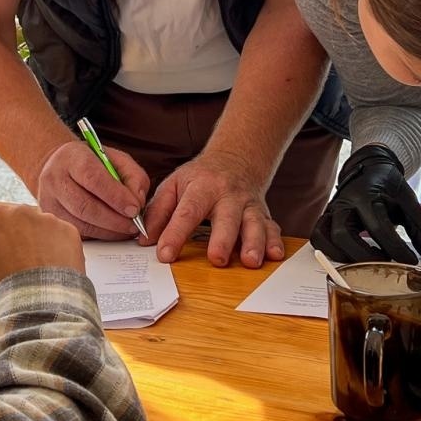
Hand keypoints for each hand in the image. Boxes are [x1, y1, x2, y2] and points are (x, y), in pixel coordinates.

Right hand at [0, 203, 85, 303]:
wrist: (39, 306)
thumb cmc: (8, 291)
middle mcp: (23, 212)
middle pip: (20, 221)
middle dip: (20, 238)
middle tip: (20, 265)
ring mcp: (49, 220)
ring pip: (43, 228)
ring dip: (42, 244)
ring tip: (40, 272)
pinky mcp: (70, 231)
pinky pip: (63, 238)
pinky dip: (61, 251)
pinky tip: (55, 271)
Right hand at [35, 140, 150, 239]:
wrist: (59, 167)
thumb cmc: (91, 162)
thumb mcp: (116, 159)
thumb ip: (133, 176)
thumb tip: (137, 202)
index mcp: (72, 157)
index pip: (93, 178)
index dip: (116, 196)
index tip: (134, 209)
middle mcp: (55, 179)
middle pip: (84, 206)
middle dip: (114, 219)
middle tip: (134, 224)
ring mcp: (49, 201)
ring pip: (80, 224)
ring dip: (109, 231)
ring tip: (127, 229)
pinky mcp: (52, 219)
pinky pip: (78, 233)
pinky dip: (100, 235)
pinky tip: (113, 231)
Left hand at [144, 150, 281, 267]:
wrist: (236, 159)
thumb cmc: (201, 178)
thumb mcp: (174, 185)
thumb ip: (158, 212)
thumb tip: (145, 239)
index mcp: (202, 187)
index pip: (187, 212)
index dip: (175, 233)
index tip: (165, 254)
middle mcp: (228, 195)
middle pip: (226, 218)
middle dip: (223, 239)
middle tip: (217, 259)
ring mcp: (248, 205)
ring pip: (254, 224)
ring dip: (254, 243)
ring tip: (251, 261)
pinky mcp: (263, 214)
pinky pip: (272, 227)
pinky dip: (275, 241)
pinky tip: (275, 255)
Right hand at [310, 144, 420, 264]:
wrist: (370, 168)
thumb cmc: (389, 186)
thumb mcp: (408, 203)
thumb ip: (419, 230)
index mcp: (367, 195)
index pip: (378, 227)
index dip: (396, 248)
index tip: (412, 262)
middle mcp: (344, 202)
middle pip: (344, 235)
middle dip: (365, 257)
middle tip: (386, 267)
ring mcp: (332, 210)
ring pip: (326, 238)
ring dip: (344, 257)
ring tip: (365, 266)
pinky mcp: (326, 217)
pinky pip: (319, 237)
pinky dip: (330, 252)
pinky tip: (349, 260)